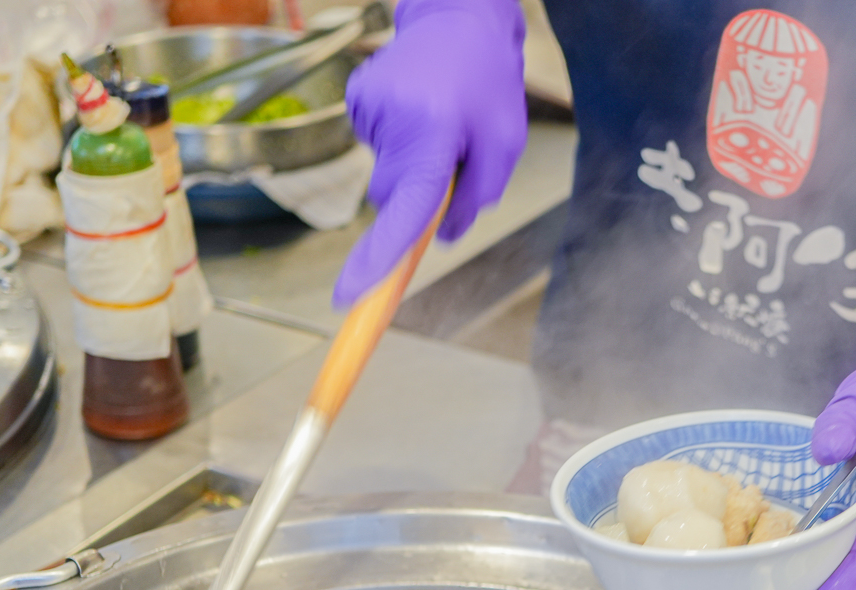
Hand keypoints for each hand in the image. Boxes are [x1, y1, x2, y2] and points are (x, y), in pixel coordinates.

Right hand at [332, 0, 527, 306]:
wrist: (457, 17)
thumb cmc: (487, 80)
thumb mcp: (504, 144)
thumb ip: (475, 197)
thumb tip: (440, 236)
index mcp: (431, 134)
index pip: (403, 211)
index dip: (379, 258)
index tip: (351, 295)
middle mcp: (392, 122)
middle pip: (395, 199)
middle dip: (421, 192)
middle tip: (454, 152)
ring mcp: (367, 110)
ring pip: (387, 175)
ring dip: (413, 163)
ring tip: (440, 121)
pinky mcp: (356, 103)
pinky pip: (378, 150)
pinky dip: (399, 143)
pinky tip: (419, 111)